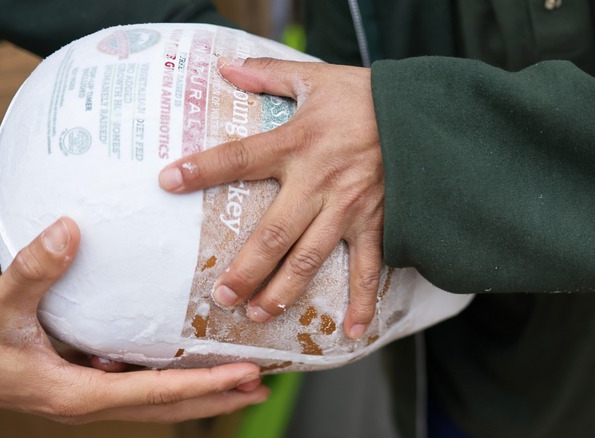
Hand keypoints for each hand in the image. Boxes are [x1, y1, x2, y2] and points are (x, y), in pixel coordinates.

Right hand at [0, 217, 267, 423]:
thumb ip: (34, 270)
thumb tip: (70, 231)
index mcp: (74, 393)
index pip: (153, 395)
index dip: (203, 386)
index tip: (245, 375)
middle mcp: (85, 399)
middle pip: (165, 407)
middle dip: (215, 397)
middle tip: (262, 383)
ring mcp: (82, 392)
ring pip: (152, 399)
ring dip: (195, 390)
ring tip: (236, 377)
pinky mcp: (75, 379)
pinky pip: (131, 382)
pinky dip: (163, 376)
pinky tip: (178, 359)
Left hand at [158, 58, 383, 338]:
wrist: (426, 113)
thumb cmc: (368, 96)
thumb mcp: (316, 78)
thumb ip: (269, 74)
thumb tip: (225, 66)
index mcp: (298, 143)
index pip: (241, 157)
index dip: (203, 169)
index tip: (168, 181)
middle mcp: (320, 183)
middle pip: (274, 234)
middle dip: (245, 268)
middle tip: (221, 296)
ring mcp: (351, 209)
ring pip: (311, 260)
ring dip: (284, 291)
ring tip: (258, 314)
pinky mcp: (379, 224)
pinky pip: (369, 269)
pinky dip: (362, 302)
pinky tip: (351, 332)